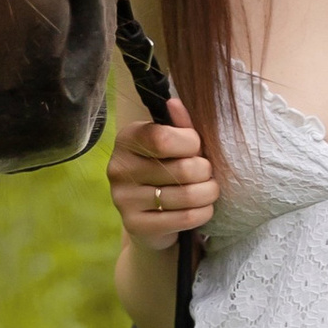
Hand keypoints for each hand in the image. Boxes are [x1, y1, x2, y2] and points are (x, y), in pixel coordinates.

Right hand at [109, 96, 216, 252]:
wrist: (151, 219)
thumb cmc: (167, 171)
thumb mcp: (174, 145)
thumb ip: (179, 125)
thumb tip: (174, 103)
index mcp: (127, 139)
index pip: (163, 138)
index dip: (191, 143)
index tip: (196, 148)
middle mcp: (119, 168)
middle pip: (182, 168)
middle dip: (205, 172)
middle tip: (206, 175)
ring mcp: (123, 199)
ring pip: (187, 195)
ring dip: (208, 193)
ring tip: (208, 191)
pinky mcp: (135, 225)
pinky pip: (184, 218)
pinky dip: (203, 213)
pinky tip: (203, 209)